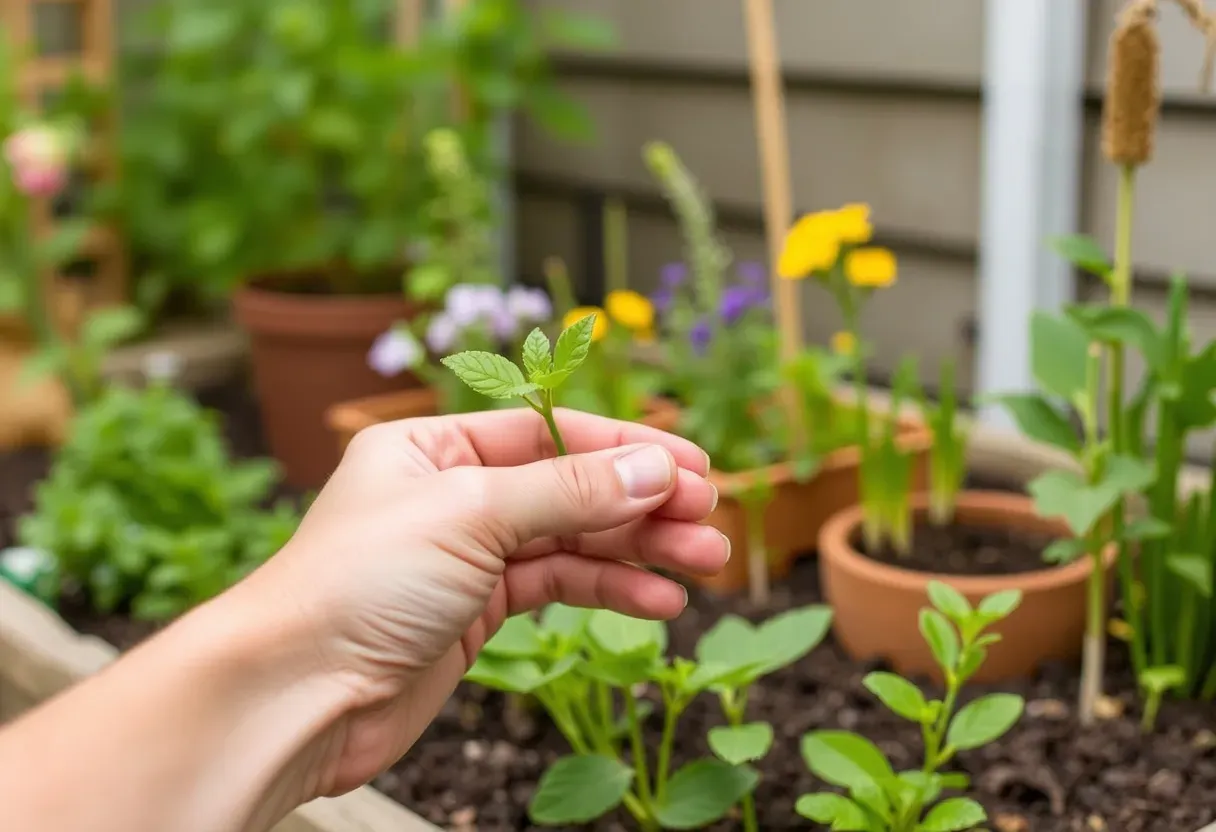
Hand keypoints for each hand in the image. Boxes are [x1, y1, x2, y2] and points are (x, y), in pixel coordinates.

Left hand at [238, 407, 725, 798]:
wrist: (294, 696)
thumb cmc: (355, 586)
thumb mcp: (471, 515)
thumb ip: (569, 491)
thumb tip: (657, 468)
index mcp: (434, 447)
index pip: (550, 433)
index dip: (626, 449)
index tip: (693, 469)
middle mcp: (452, 493)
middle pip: (570, 487)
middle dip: (643, 505)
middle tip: (711, 523)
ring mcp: (466, 555)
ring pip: (572, 540)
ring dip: (639, 550)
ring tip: (705, 565)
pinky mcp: (476, 613)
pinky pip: (557, 587)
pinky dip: (608, 589)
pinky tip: (657, 599)